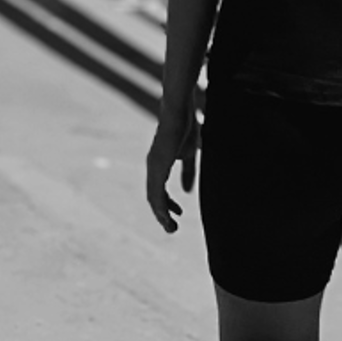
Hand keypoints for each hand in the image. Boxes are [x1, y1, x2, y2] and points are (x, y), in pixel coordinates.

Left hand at [146, 95, 198, 232]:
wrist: (179, 111)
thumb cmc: (184, 128)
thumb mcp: (188, 155)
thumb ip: (187, 172)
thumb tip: (186, 191)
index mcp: (159, 164)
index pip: (159, 190)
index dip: (167, 204)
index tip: (178, 214)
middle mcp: (153, 167)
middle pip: (154, 197)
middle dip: (163, 214)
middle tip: (172, 229)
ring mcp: (153, 166)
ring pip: (153, 198)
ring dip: (161, 215)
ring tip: (171, 228)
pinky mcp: (157, 165)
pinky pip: (156, 191)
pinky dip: (161, 205)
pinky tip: (166, 215)